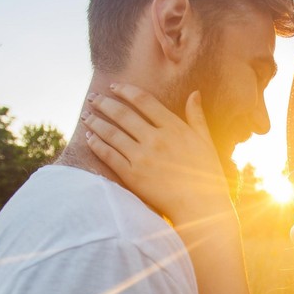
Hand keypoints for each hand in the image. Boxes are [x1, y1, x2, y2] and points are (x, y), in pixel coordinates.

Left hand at [84, 84, 233, 225]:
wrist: (200, 207)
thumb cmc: (206, 174)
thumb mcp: (206, 142)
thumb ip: (196, 116)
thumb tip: (194, 92)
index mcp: (174, 128)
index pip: (144, 100)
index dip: (125, 90)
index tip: (114, 87)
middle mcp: (156, 139)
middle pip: (122, 114)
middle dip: (104, 103)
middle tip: (93, 98)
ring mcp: (143, 157)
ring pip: (112, 133)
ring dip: (96, 121)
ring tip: (87, 116)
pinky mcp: (133, 175)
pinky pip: (109, 155)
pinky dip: (96, 144)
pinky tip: (89, 138)